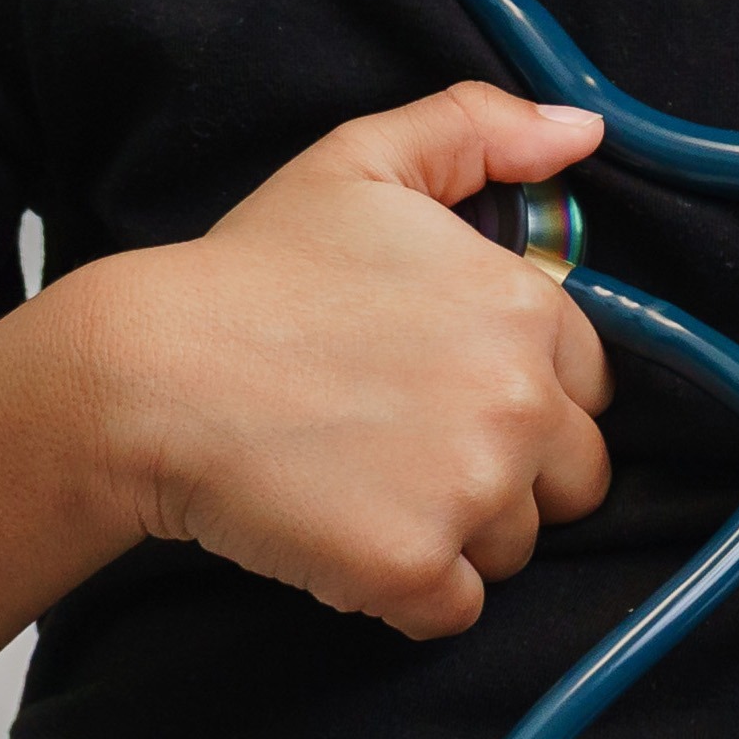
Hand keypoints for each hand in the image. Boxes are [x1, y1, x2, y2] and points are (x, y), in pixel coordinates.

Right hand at [73, 84, 613, 636]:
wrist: (146, 375)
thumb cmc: (248, 272)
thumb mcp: (363, 160)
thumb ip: (479, 127)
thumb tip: (582, 128)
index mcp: (525, 308)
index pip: (591, 384)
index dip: (525, 393)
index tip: (446, 389)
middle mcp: (519, 401)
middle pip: (573, 477)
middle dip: (510, 472)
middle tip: (407, 446)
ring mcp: (471, 491)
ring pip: (516, 547)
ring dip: (457, 533)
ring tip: (365, 483)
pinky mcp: (412, 568)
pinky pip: (455, 610)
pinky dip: (409, 592)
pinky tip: (346, 536)